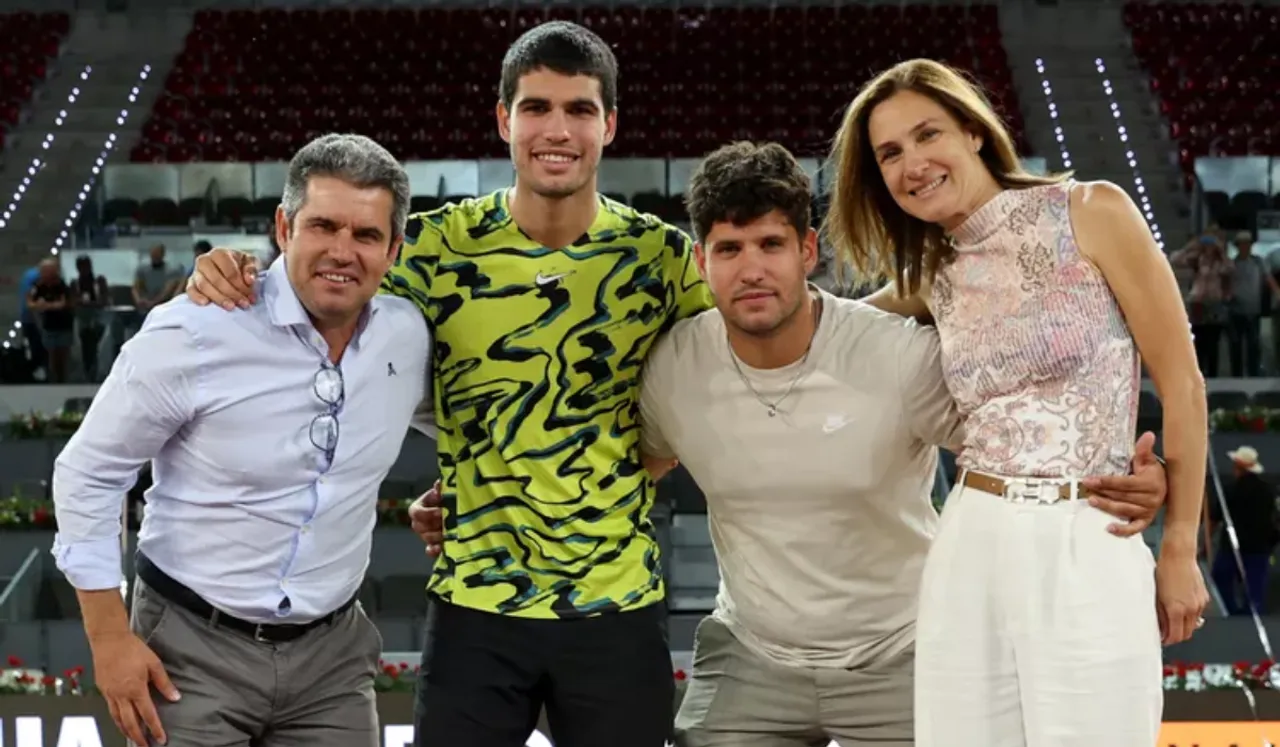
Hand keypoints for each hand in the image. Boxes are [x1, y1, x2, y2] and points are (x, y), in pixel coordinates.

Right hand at [90, 631, 179, 745]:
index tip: (161, 739)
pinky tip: (121, 723)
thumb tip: (175, 697)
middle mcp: (121, 695)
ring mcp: (110, 694)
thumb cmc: (132, 649)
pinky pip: (110, 710)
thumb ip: (164, 683)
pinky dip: (116, 720)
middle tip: (146, 746)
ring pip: (117, 719)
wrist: (109, 640)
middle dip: (139, 737)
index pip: (147, 714)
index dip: (155, 728)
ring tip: (134, 739)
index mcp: (135, 689)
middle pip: (130, 723)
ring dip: (126, 731)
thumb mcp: (154, 663)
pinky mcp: (103, 690)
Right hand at [186, 248, 260, 309]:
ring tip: (230, 307)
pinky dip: (196, 297)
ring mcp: (196, 272)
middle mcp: (205, 261)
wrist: (228, 267)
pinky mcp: (191, 283)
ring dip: (218, 298)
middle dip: (231, 293)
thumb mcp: (250, 262)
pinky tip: (206, 303)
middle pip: (216, 279)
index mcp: (220, 253)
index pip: (230, 271)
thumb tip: (249, 280)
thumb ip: (251, 269)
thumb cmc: (239, 264)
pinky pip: (190, 290)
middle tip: (243, 304)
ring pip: (204, 286)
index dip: (241, 286)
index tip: (250, 297)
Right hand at [409, 480, 443, 556]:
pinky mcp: (433, 544)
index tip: (440, 512)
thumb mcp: (444, 492)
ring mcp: (425, 534)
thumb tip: (439, 484)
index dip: (427, 513)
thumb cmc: (447, 498)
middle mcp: (419, 522)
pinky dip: (434, 550)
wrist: (455, 508)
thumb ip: (440, 489)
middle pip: (419, 527)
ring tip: (449, 532)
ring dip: (436, 536)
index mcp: (419, 507)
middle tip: (446, 523)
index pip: (416, 512)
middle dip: (433, 525)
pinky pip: (429, 550)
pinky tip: (440, 548)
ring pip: (425, 538)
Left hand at [1081, 431, 1164, 536]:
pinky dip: (1123, 531)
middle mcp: (1151, 499)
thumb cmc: (1152, 473)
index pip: (1124, 483)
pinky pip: (1135, 528)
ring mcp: (1148, 512)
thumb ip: (1144, 450)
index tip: (1089, 479)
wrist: (1167, 488)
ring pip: (1124, 510)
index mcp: (1150, 483)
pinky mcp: (1146, 521)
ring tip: (1092, 502)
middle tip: (1086, 490)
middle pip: (1122, 497)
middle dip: (1103, 493)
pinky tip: (1109, 529)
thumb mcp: (1148, 460)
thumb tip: (1148, 434)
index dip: (1106, 481)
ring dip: (1107, 507)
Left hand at [1155, 550, 1208, 645]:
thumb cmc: (1164, 571)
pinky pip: (1198, 613)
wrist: (1179, 555)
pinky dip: (1190, 616)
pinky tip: (1181, 610)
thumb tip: (1161, 627)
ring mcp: (1199, 603)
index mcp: (1177, 609)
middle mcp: (1191, 609)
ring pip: (1194, 625)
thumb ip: (1160, 613)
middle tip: (1166, 633)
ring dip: (1184, 626)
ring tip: (1172, 621)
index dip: (1168, 640)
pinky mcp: (1204, 597)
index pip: (1175, 636)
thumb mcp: (1157, 595)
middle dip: (1177, 636)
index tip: (1161, 640)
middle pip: (1187, 634)